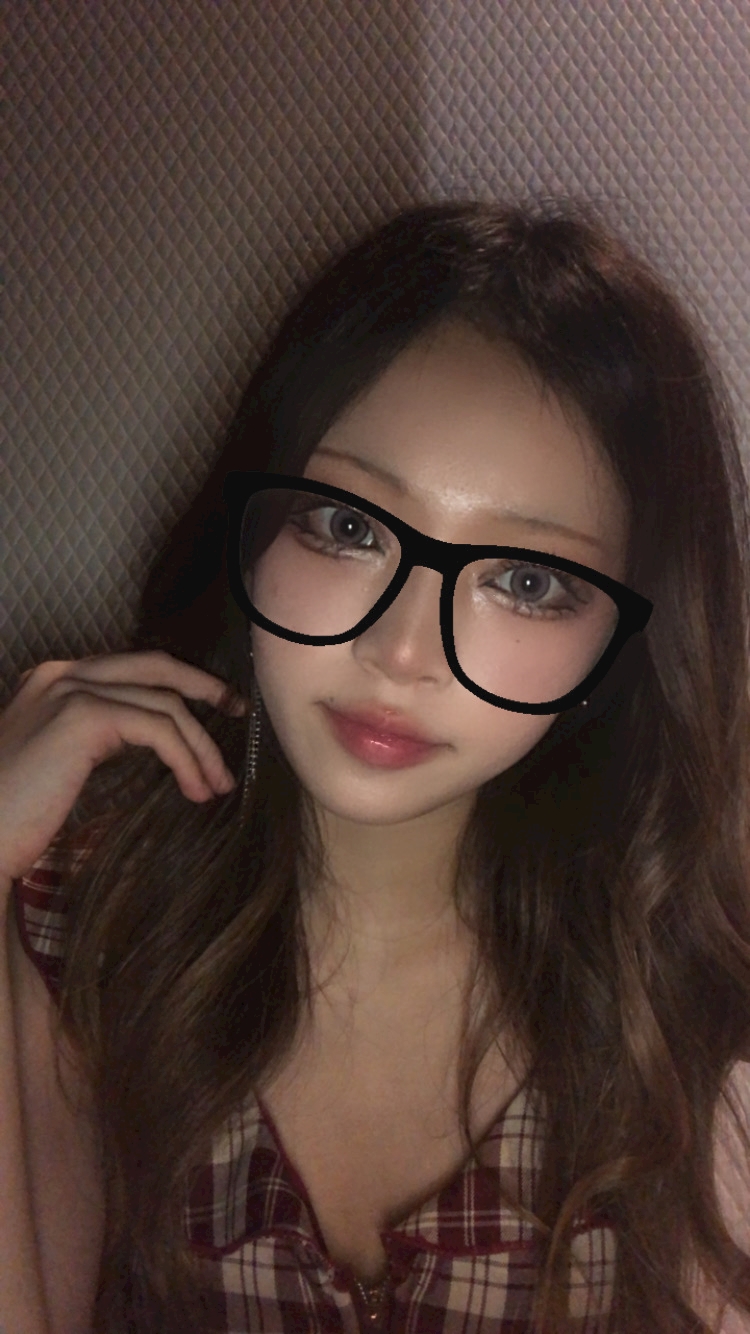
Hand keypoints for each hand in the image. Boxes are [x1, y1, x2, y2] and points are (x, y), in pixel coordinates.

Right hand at [0, 650, 246, 883]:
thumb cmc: (13, 813)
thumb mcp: (61, 759)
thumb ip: (97, 737)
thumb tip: (154, 737)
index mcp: (54, 679)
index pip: (132, 667)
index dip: (178, 682)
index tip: (214, 705)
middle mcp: (62, 673)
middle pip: (155, 665)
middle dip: (203, 686)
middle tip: (236, 711)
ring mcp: (71, 690)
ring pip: (165, 705)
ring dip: (201, 746)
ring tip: (216, 785)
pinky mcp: (84, 717)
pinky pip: (159, 730)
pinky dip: (187, 758)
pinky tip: (195, 788)